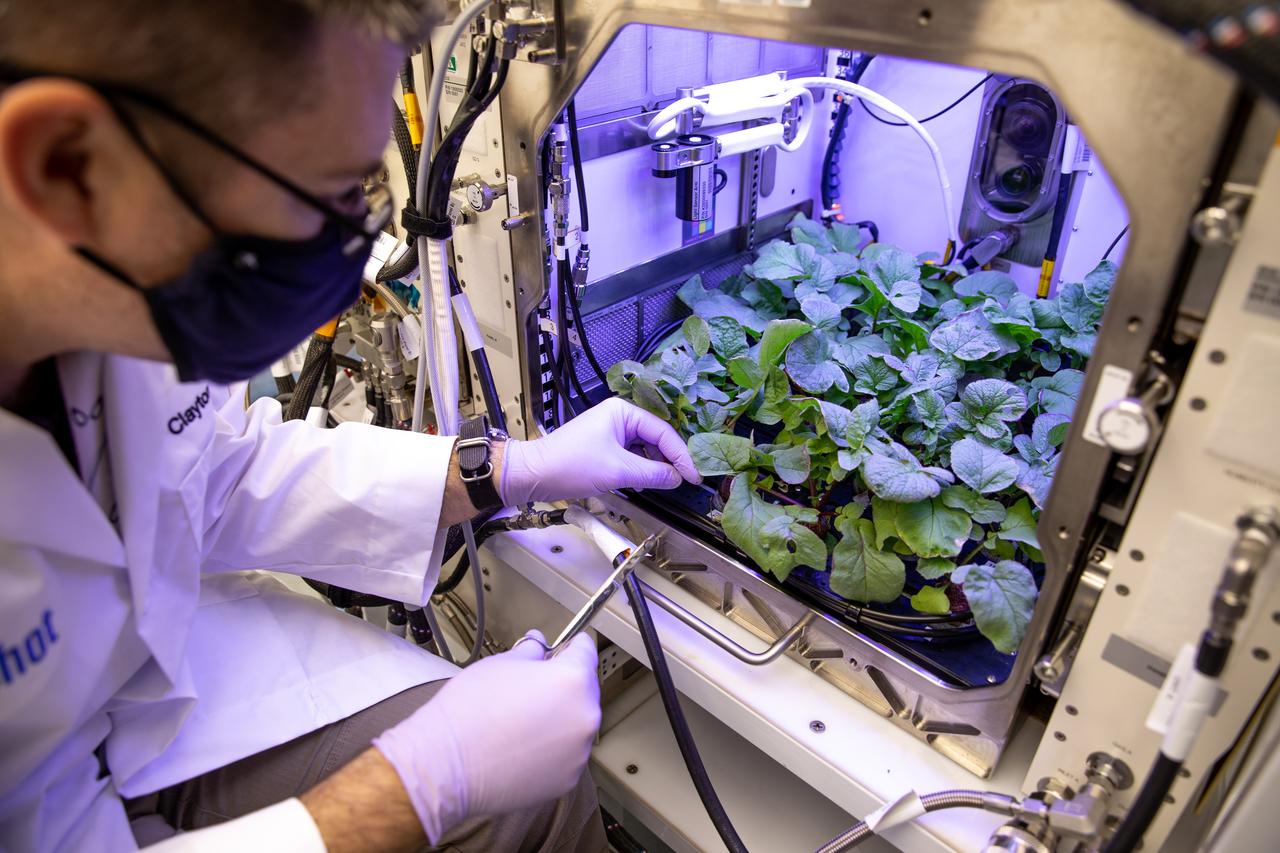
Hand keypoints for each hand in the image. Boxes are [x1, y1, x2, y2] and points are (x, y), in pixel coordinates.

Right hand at [372, 633, 600, 843]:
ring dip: (559, 719)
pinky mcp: (567, 779)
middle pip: (584, 691)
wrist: (446, 762)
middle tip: (531, 689)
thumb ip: (531, 650)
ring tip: (522, 723)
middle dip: (564, 685)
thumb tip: (539, 643)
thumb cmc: (470, 708)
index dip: (573, 646)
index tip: (565, 648)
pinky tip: (522, 748)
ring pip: (575, 725)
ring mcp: (578, 752)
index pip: (586, 652)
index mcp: (572, 680)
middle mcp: (585, 716)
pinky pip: (566, 755)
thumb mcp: (501, 663)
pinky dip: (551, 749)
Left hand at [500, 397, 700, 505]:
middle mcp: (619, 416)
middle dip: (671, 459)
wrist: (534, 474)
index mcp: (623, 411)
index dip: (681, 455)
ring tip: (667, 483)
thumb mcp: (618, 471)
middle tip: (687, 480)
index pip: (663, 431)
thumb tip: (677, 478)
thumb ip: (652, 474)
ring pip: (645, 448)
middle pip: (656, 438)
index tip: (695, 475)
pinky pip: (632, 455)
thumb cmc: (571, 465)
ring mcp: (611, 431)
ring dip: (656, 466)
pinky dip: (641, 469)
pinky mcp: (604, 447)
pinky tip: (646, 482)